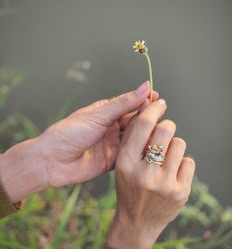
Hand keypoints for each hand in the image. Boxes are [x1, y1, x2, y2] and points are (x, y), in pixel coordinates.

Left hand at [0, 81, 157, 202]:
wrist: (52, 161)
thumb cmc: (69, 133)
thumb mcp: (98, 116)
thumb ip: (124, 104)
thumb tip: (145, 87)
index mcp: (105, 113)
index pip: (130, 104)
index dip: (144, 101)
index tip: (158, 98)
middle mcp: (111, 127)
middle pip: (135, 121)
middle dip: (148, 118)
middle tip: (163, 116)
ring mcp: (113, 144)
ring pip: (136, 138)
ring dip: (147, 135)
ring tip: (162, 132)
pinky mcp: (114, 161)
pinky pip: (131, 155)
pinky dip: (141, 153)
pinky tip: (153, 150)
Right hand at [107, 99, 195, 248]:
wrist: (136, 223)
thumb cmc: (129, 188)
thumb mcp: (122, 164)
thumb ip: (133, 139)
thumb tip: (148, 110)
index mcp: (126, 163)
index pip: (142, 125)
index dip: (153, 109)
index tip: (159, 103)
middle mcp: (144, 173)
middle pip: (165, 130)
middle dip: (167, 126)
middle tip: (165, 132)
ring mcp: (164, 184)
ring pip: (179, 143)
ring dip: (174, 145)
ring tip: (166, 158)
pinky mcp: (180, 193)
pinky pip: (189, 161)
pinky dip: (182, 163)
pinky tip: (172, 173)